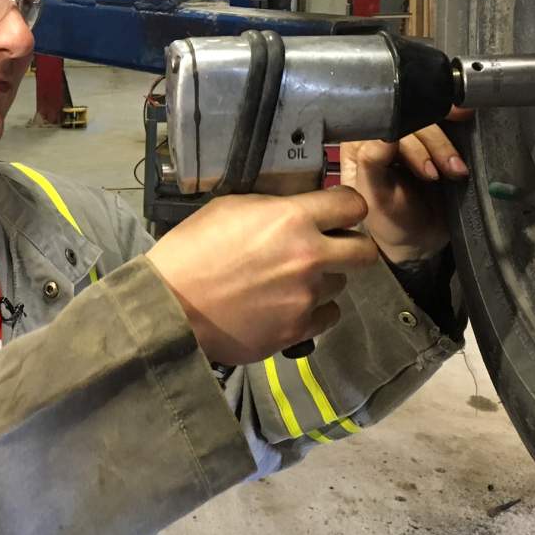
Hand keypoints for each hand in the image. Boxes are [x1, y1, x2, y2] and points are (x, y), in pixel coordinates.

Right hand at [146, 187, 377, 364]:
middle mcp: (310, 257)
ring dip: (322, 280)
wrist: (169, 305)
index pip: (352, 204)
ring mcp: (306, 297)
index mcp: (293, 219)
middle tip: (329, 249)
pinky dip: (313, 310)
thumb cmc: (191, 249)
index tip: (338, 213)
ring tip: (291, 281)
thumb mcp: (229, 208)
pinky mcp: (298, 330)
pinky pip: (327, 316)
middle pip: (365, 251)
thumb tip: (297, 209)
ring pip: (340, 285)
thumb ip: (273, 207)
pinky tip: (289, 306)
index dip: (347, 207)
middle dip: (350, 246)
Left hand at [338, 108, 472, 264]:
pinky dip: (457, 136)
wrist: (420, 238)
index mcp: (360, 145)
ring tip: (456, 172)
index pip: (383, 126)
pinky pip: (447, 128)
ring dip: (447, 147)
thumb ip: (372, 163)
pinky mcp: (433, 141)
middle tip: (444, 174)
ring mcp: (410, 137)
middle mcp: (383, 135)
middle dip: (433, 148)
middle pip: (411, 123)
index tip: (426, 167)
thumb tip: (386, 133)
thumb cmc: (390, 220)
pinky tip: (464, 146)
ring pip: (431, 124)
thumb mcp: (376, 197)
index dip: (407, 139)